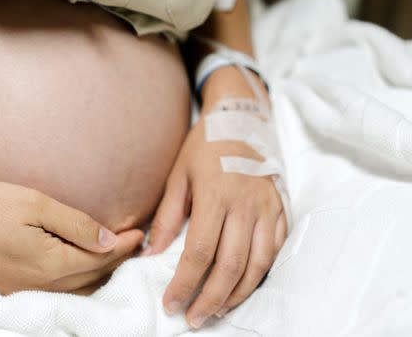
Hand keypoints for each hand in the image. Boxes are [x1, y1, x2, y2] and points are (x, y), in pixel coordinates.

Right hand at [0, 181, 143, 293]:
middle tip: (133, 246)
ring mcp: (24, 292)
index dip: (123, 246)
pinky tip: (77, 271)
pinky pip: (55, 293)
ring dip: (97, 275)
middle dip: (115, 262)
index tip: (140, 234)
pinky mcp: (10, 292)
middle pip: (91, 277)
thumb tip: (108, 241)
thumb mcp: (32, 204)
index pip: (99, 258)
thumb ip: (75, 224)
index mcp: (50, 263)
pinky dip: (75, 282)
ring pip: (74, 289)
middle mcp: (41, 285)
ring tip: (112, 259)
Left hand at [146, 116, 286, 327]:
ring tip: (217, 309)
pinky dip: (262, 273)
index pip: (200, 252)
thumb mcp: (178, 175)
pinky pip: (276, 249)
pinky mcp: (281, 208)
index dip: (185, 283)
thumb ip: (168, 216)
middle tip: (194, 317)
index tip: (171, 303)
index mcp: (215, 195)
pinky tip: (245, 285)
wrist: (241, 117)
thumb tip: (153, 253)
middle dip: (210, 299)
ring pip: (258, 265)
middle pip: (231, 266)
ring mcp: (267, 208)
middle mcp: (245, 205)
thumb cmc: (204, 146)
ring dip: (238, 294)